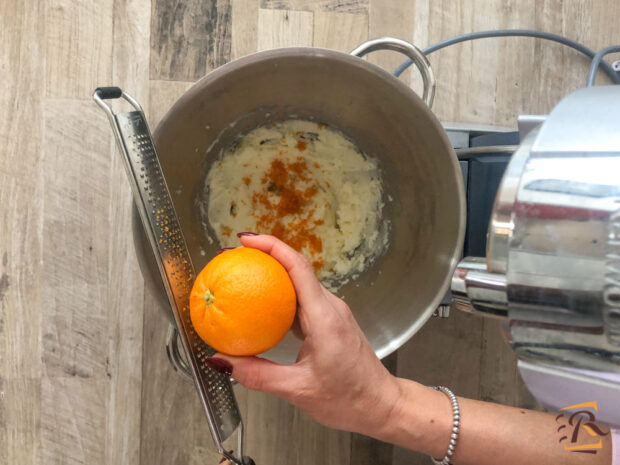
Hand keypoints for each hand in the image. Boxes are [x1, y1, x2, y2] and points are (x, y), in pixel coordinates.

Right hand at [210, 234, 401, 435]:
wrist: (380, 405)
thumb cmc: (351, 399)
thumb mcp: (298, 390)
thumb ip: (258, 375)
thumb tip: (223, 362)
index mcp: (325, 318)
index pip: (298, 268)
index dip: (271, 247)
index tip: (246, 241)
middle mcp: (330, 308)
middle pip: (296, 269)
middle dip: (264, 256)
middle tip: (233, 259)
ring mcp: (331, 312)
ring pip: (298, 283)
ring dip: (271, 276)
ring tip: (241, 277)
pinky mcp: (330, 321)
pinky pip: (301, 300)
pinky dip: (279, 297)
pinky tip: (260, 307)